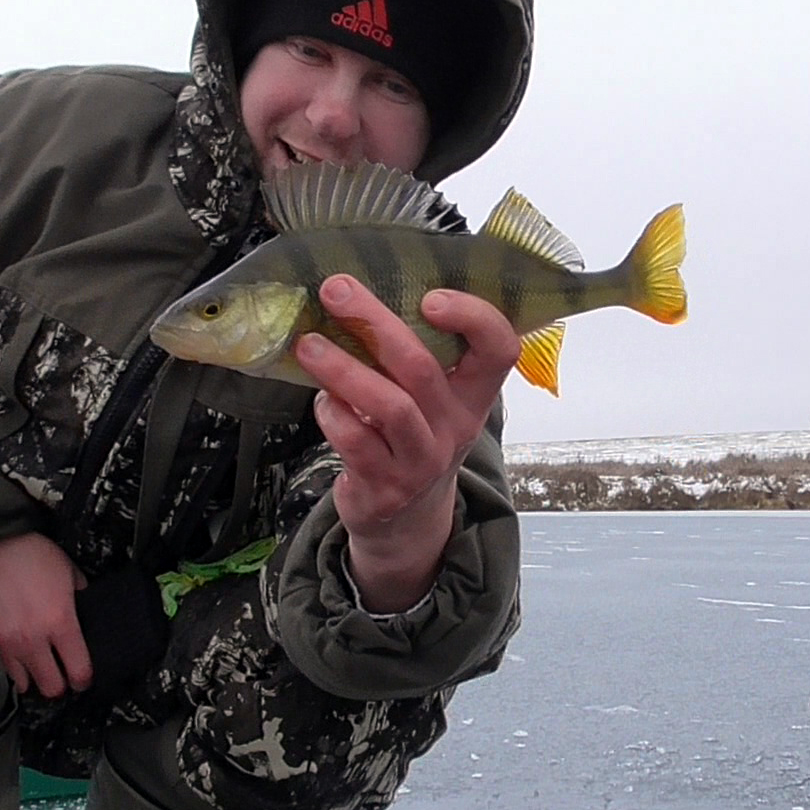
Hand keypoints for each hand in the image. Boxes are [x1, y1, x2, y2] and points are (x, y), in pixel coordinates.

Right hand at [0, 532, 92, 697]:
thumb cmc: (30, 556)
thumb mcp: (68, 570)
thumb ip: (80, 594)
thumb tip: (85, 607)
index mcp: (61, 621)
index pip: (79, 671)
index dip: (85, 679)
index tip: (84, 678)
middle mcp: (35, 638)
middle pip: (52, 687)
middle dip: (61, 685)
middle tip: (64, 675)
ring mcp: (10, 643)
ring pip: (26, 683)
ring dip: (36, 677)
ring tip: (41, 666)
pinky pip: (5, 668)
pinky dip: (15, 668)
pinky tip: (22, 656)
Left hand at [293, 275, 519, 612]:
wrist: (405, 522)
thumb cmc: (414, 436)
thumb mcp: (434, 400)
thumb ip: (418, 353)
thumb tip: (363, 287)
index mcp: (475, 395)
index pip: (500, 350)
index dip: (474, 318)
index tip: (430, 296)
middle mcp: (455, 426)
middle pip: (422, 368)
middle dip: (375, 322)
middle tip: (336, 290)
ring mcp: (422, 460)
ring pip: (388, 406)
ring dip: (343, 369)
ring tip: (308, 345)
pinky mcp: (385, 487)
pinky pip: (356, 442)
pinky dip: (333, 415)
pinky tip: (322, 400)